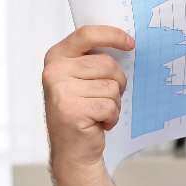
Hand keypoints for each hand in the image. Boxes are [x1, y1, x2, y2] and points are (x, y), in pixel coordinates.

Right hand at [42, 25, 133, 171]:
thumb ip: (93, 60)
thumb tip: (126, 43)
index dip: (112, 35)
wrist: (72, 150)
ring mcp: (61, 91)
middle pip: (107, 64)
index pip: (87, 34)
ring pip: (111, 86)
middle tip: (105, 97)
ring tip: (97, 111)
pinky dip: (111, 117)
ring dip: (113, 102)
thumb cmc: (82, 111)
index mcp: (56, 57)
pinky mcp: (72, 111)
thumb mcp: (80, 78)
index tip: (130, 43)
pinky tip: (98, 123)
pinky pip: (110, 105)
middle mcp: (54, 71)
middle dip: (117, 82)